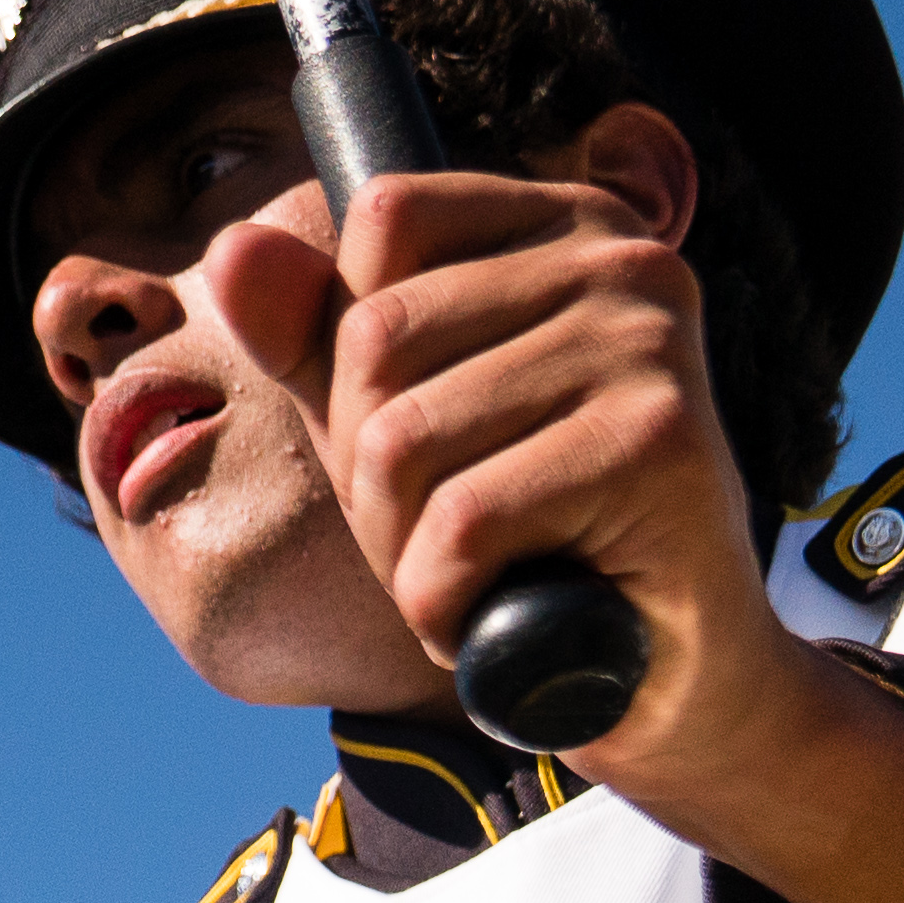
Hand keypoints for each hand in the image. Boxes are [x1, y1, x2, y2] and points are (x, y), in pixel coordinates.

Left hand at [260, 169, 903, 902]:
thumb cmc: (529, 539)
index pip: (385, 221)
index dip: (355, 356)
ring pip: (403, 439)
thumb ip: (313, 334)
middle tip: (451, 539)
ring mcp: (649, 344)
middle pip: (377, 341)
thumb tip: (234, 248)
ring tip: (483, 577)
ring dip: (406, 551)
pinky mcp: (658, 442)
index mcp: (569, 220)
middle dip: (371, 477)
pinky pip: (462, 521)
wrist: (669, 682)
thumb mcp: (399, 421)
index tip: (429, 439)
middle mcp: (625, 259)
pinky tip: (503, 615)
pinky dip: (446, 601)